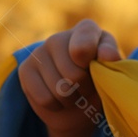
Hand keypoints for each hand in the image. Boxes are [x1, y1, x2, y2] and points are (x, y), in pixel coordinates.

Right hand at [18, 19, 121, 136]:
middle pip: (73, 75)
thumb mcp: (112, 68)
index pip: (84, 46)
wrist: (79, 101)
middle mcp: (59, 37)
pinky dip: (56, 106)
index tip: (92, 67)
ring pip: (59, 90)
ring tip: (74, 93)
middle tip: (87, 87)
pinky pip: (44, 98)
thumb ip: (112, 59)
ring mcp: (38, 52)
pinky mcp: (25, 70)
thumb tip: (110, 56)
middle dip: (85, 89)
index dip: (88, 63)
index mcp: (86, 30)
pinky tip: (59, 99)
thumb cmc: (101, 79)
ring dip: (72, 100)